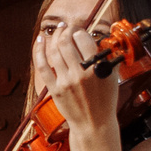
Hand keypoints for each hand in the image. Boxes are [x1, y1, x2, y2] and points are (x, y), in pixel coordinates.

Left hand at [36, 19, 120, 133]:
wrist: (94, 123)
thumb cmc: (105, 100)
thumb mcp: (112, 76)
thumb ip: (107, 57)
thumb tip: (98, 39)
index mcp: (96, 68)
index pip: (83, 39)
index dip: (79, 30)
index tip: (79, 30)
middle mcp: (79, 74)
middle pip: (66, 42)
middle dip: (66, 30)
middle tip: (68, 27)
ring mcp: (65, 82)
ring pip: (54, 51)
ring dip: (55, 37)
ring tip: (58, 31)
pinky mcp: (54, 89)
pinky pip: (42, 66)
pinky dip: (39, 51)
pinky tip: (39, 40)